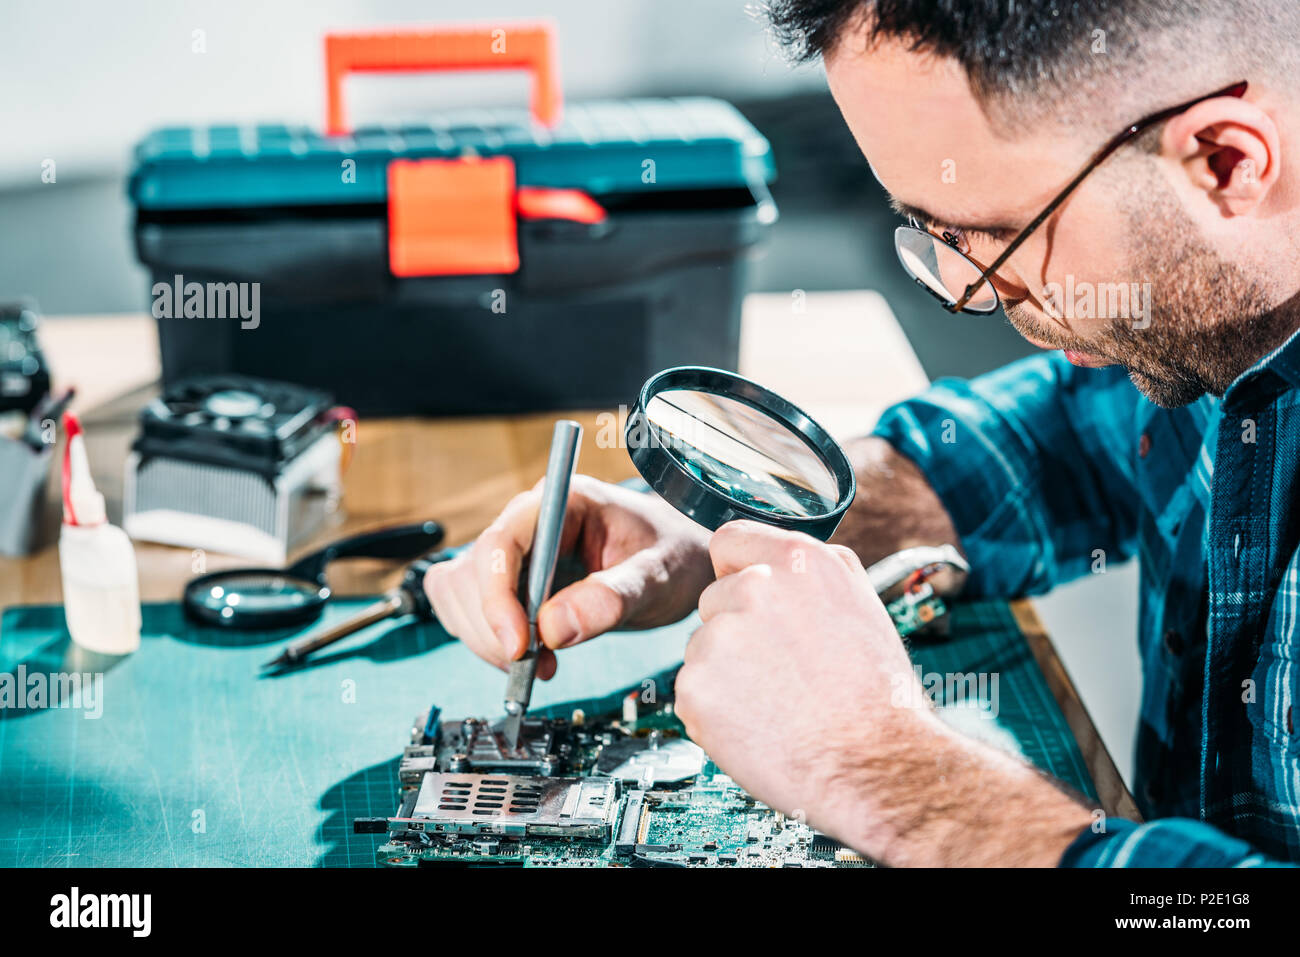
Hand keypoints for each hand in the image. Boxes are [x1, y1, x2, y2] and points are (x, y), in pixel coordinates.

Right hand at [424, 476, 712, 675]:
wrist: (681, 559)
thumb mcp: (659, 575)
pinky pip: (467, 608)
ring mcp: (514, 549)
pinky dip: (487, 640)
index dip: (497, 597)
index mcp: (563, 501)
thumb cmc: (674, 555)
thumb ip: (612, 597)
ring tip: (542, 662)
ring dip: (488, 639)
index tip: (519, 647)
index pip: (502, 542)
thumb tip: (552, 629)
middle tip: (539, 664)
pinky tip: (530, 655)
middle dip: (495, 628)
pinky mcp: (508, 578)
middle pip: (471, 573)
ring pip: (459, 594)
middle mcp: (528, 519)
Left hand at [676, 520, 1092, 866]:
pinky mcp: (695, 687)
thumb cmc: (877, 694)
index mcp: (797, 561)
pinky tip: (759, 726)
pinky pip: (693, 692)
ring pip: (704, 649)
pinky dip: (715, 712)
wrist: (875, 765)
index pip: (729, 541)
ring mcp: (719, 638)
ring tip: (778, 702)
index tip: (748, 600)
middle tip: (781, 670)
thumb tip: (778, 557)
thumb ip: (814, 571)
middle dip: (736, 630)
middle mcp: (753, 589)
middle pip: (714, 600)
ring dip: (726, 673)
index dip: (735, 571)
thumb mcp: (862, 605)